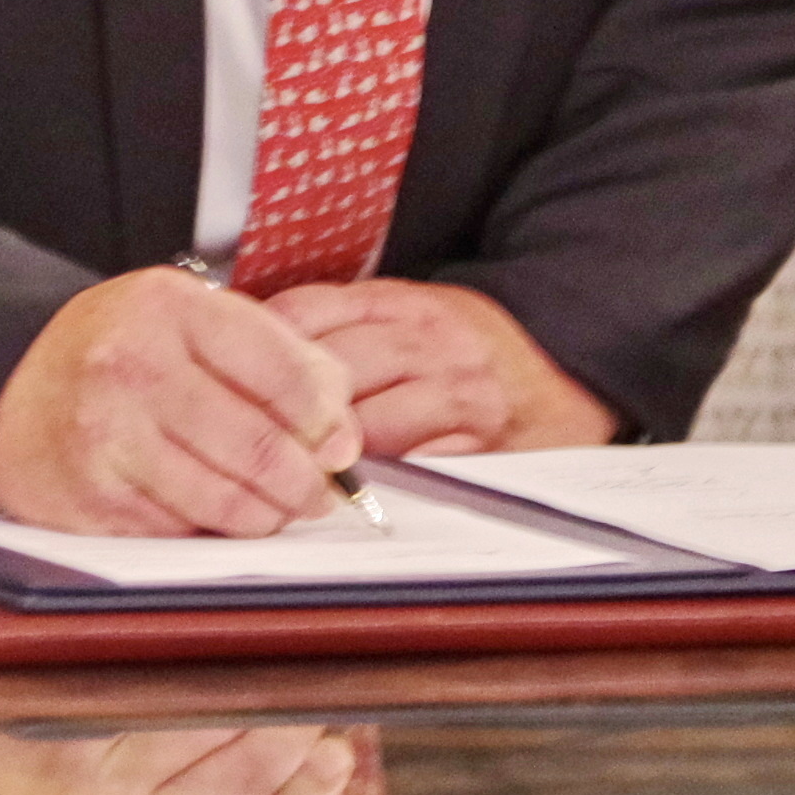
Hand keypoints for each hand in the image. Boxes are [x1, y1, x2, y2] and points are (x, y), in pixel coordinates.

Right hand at [0, 268, 364, 533]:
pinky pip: (181, 533)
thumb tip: (341, 426)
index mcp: (170, 308)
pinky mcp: (91, 501)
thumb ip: (269, 354)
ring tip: (275, 507)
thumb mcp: (185, 316)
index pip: (284, 372)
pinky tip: (212, 514)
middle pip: (260, 446)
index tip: (341, 443)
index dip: (328, 419)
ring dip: (267, 516)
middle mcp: (134, 369)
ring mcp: (108, 439)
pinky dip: (210, 532)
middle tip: (319, 490)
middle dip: (306, 482)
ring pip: (226, 503)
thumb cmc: (107, 350)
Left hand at [264, 278, 616, 459]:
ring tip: (289, 473)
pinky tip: (351, 490)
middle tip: (240, 436)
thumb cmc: (479, 348)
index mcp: (405, 303)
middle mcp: (431, 342)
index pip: (309, 312)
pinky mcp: (481, 445)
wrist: (570, 368)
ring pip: (366, 424)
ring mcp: (457, 395)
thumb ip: (346, 324)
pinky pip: (415, 468)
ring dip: (323, 455)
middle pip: (330, 370)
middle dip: (280, 410)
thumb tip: (257, 344)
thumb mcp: (414, 312)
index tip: (224, 372)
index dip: (256, 346)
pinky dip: (379, 483)